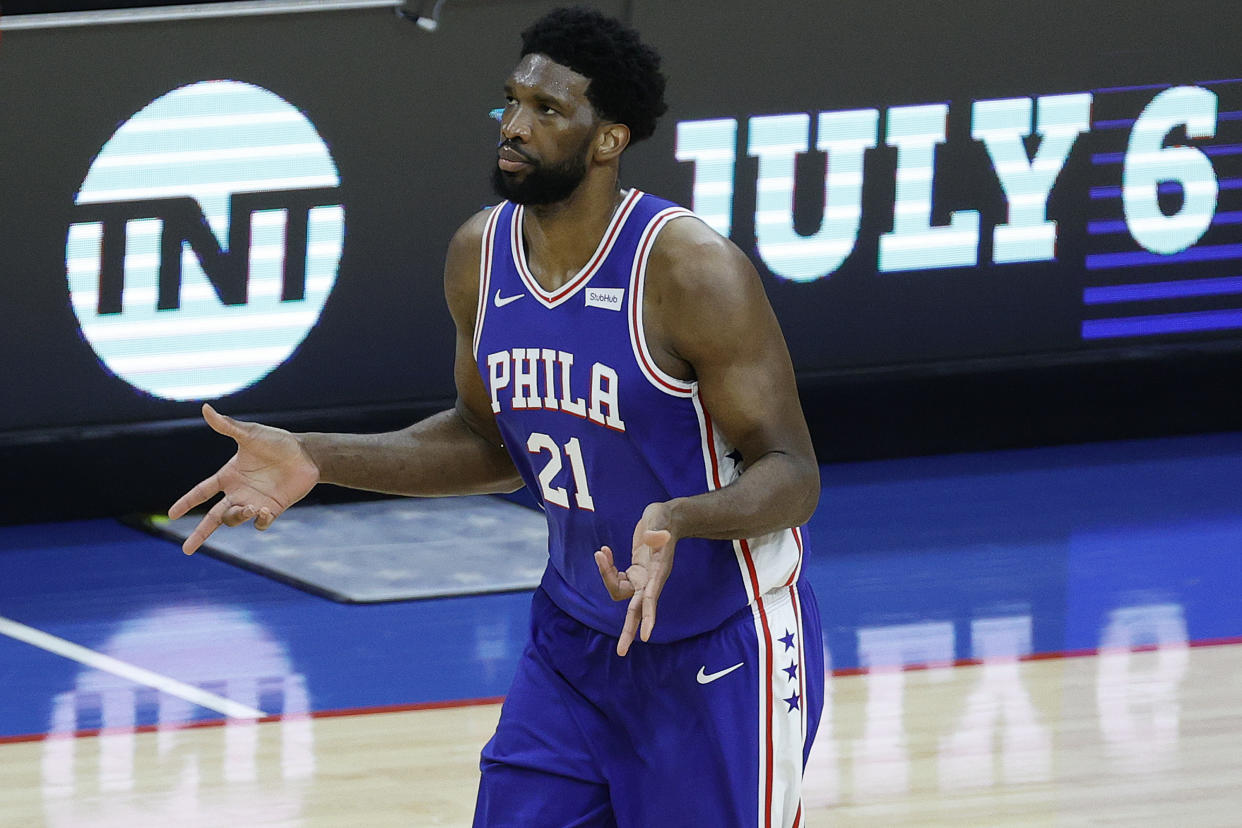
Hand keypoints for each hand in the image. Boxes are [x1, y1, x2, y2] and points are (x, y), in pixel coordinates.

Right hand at [168, 404, 319, 554]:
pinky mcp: (272, 509)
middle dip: (200, 534)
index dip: (187, 503)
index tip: (171, 515)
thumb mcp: (250, 434)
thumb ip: (227, 426)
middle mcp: (238, 492)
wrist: (307, 454)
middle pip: (213, 517)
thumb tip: (205, 408)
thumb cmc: (278, 442)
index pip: (201, 492)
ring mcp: (254, 502)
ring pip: (235, 520)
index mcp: (229, 476)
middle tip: (187, 550)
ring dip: (238, 516)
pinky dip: (258, 521)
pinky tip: (263, 511)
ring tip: (251, 507)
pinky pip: (259, 524)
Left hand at [594, 502, 677, 655]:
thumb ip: (657, 529)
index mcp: (658, 571)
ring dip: (606, 576)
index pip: (651, 598)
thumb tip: (652, 537)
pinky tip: (603, 552)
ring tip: (601, 553)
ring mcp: (642, 577)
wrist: (669, 518)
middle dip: (629, 631)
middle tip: (621, 652)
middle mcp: (650, 580)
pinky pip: (617, 578)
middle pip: (637, 610)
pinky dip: (607, 568)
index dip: (647, 617)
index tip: (646, 636)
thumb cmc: (665, 518)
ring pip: (620, 592)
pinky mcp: (635, 572)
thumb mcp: (660, 518)